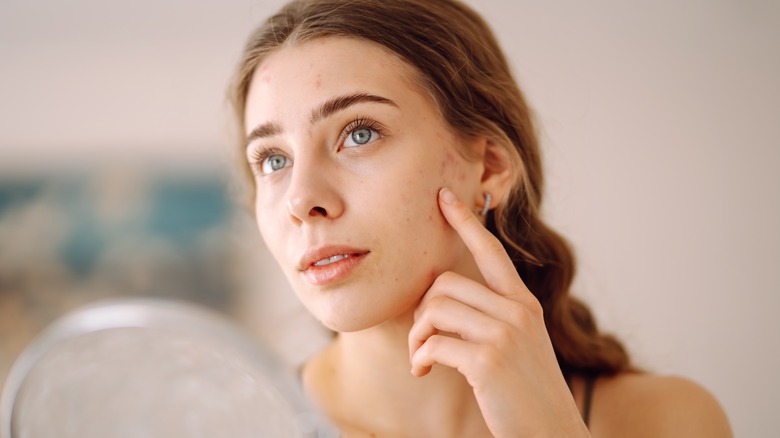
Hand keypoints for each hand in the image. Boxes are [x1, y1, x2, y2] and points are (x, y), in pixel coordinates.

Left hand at [408, 187, 588, 436]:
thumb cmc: (526, 394)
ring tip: (421, 359)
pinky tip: (424, 372)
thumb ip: (493, 318)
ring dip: (416, 337)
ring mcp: (505, 335)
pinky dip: (419, 357)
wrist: (553, 434)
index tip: (444, 197)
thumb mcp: (519, 346)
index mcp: (524, 305)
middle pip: (444, 284)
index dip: (465, 222)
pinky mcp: (489, 361)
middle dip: (420, 311)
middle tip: (421, 340)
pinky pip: (433, 343)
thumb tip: (441, 302)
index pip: (491, 252)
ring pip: (435, 309)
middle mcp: (517, 312)